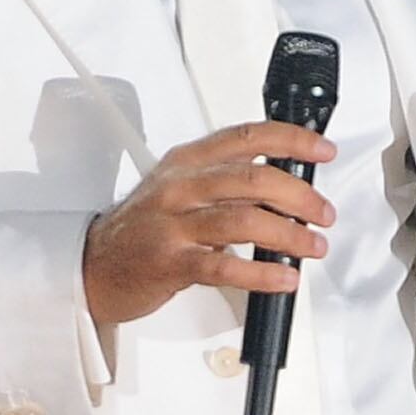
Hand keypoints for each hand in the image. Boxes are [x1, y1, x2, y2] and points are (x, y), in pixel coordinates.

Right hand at [82, 121, 335, 332]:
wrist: (92, 266)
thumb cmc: (143, 229)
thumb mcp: (179, 189)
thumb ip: (225, 182)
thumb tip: (286, 187)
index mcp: (187, 161)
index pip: (247, 137)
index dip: (291, 139)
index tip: (322, 150)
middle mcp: (180, 187)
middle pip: (253, 178)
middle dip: (300, 196)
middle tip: (323, 213)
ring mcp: (173, 224)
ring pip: (244, 219)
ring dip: (289, 234)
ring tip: (312, 246)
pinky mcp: (170, 262)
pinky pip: (224, 265)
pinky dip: (261, 272)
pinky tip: (282, 277)